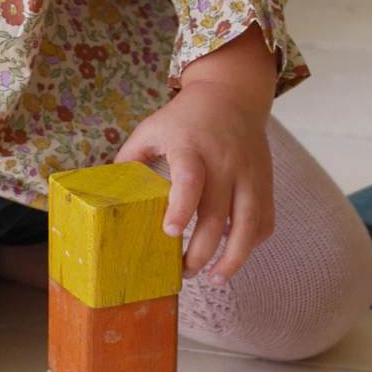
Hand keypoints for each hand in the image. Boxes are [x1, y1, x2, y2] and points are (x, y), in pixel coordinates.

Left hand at [113, 28, 277, 285]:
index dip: (181, 207)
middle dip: (201, 250)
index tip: (170, 232)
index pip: (190, 178)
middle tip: (184, 271)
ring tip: (215, 277)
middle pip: (217, 214)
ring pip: (249, 223)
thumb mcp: (152, 128)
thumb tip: (107, 195)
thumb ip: (130, 159)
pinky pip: (265, 219)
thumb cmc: (184, 118)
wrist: (231, 95)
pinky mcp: (265, 182)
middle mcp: (223, 162)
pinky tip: (235, 254)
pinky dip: (252, 243)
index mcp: (191, 147)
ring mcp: (248, 173)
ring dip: (234, 257)